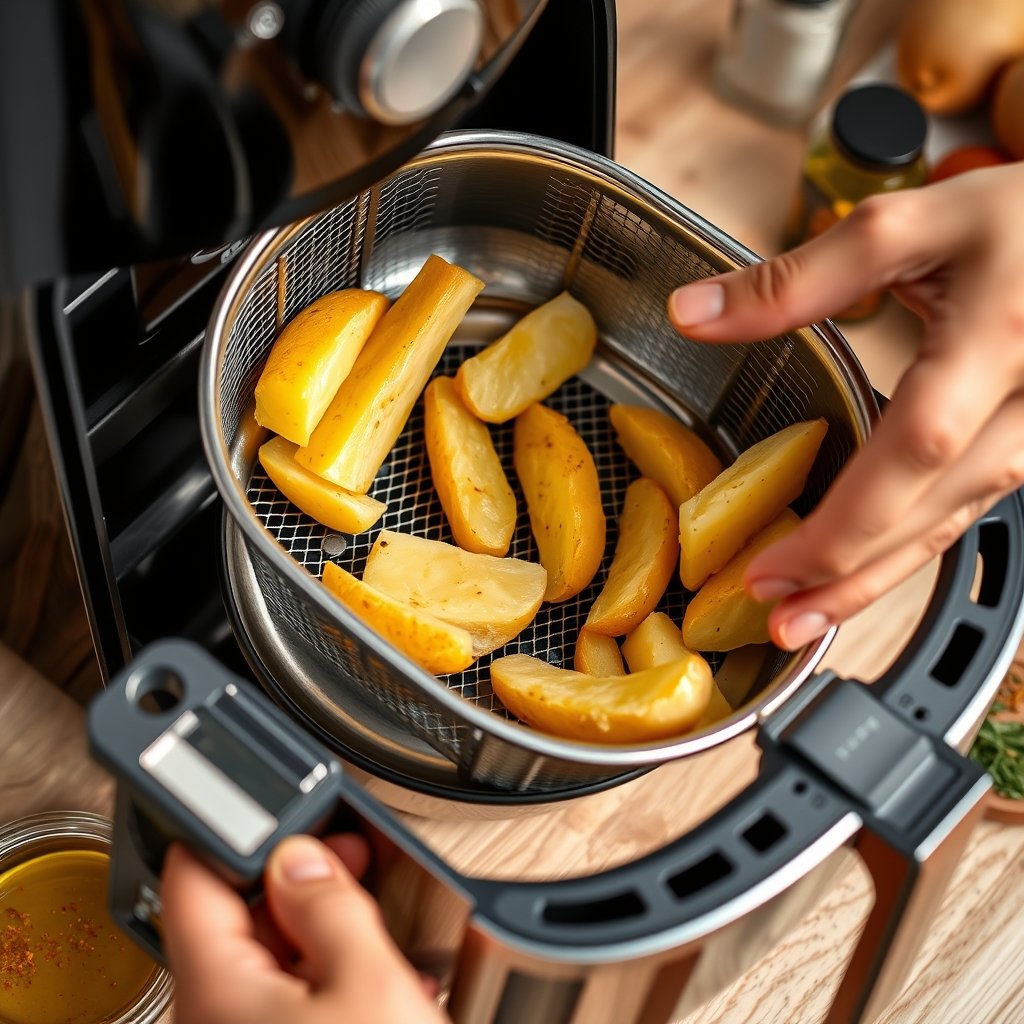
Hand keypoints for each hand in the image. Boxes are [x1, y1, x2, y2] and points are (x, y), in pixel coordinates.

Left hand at [161, 834, 445, 1023]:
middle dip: (297, 877)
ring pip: (269, 958)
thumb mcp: (367, 981)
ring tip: (375, 921)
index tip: (291, 810)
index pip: (195, 874)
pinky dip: (331, 974)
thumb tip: (303, 857)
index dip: (243, 828)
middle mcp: (213, 1018)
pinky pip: (290, 999)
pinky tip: (379, 977)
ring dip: (322, 928)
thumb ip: (331, 904)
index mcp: (215, 987)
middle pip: (236, 914)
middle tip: (349, 859)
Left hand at [667, 162, 1023, 648]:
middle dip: (854, 578)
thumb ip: (797, 277)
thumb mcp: (907, 223)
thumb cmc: (1018, 218)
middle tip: (780, 622)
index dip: (845, 524)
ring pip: (956, 522)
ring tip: (810, 614)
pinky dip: (908, 542)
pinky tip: (863, 562)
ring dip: (880, 575)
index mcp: (995, 344)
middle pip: (938, 513)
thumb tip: (694, 313)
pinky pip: (965, 505)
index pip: (914, 454)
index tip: (771, 569)